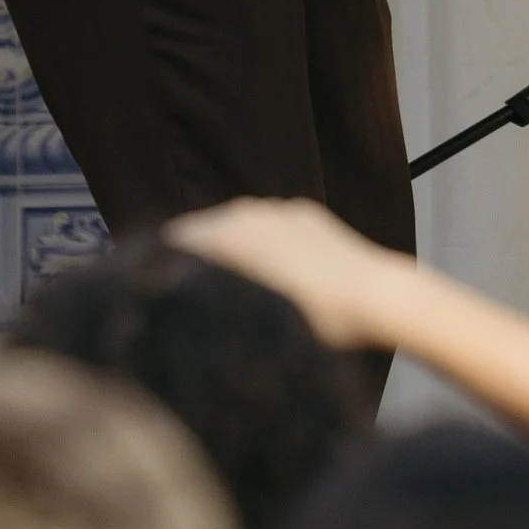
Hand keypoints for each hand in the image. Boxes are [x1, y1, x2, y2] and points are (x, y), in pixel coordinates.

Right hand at [166, 195, 407, 348]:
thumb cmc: (315, 318)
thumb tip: (182, 296)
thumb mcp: (255, 316)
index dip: (164, 264)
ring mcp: (278, 210)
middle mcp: (250, 214)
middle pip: (206, 231)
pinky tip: (261, 270)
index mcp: (231, 235)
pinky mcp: (303, 213)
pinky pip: (266, 225)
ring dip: (225, 248)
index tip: (154, 284)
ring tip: (220, 282)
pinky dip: (256, 242)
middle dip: (193, 256)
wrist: (375, 294)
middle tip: (181, 287)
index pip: (179, 242)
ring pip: (236, 226)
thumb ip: (215, 299)